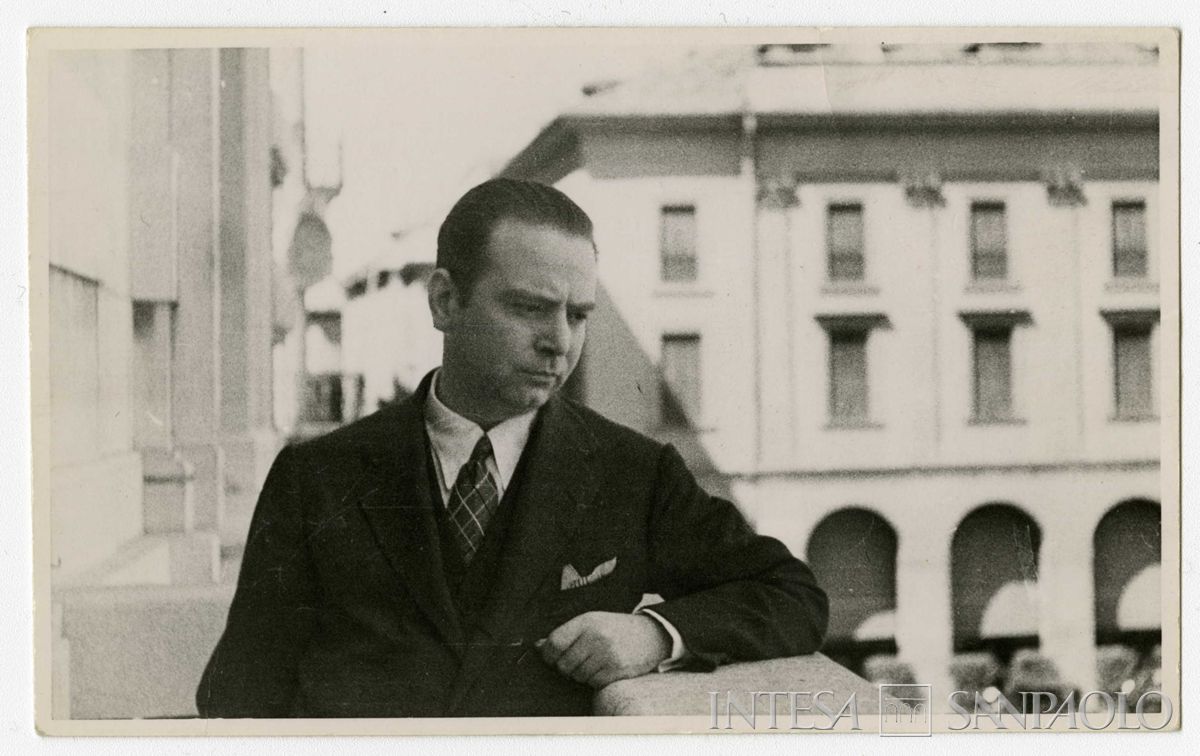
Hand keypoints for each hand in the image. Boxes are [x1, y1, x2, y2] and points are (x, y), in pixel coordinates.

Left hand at [537, 611, 671, 688]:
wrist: (652, 634)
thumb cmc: (617, 628)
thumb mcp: (593, 621)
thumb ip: (566, 633)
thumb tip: (538, 647)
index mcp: (587, 621)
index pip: (554, 643)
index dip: (548, 654)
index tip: (551, 657)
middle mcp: (596, 637)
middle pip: (564, 664)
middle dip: (566, 667)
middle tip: (578, 660)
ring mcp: (607, 655)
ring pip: (578, 676)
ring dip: (582, 674)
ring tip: (595, 662)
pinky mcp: (617, 671)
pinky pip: (593, 683)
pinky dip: (595, 680)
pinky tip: (604, 668)